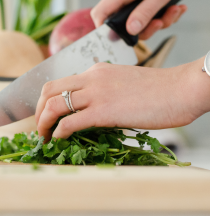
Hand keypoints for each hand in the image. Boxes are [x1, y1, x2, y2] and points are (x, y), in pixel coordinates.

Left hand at [35, 57, 208, 140]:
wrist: (181, 89)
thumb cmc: (158, 90)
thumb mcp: (122, 83)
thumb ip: (103, 92)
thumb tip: (89, 111)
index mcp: (95, 71)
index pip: (59, 82)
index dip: (46, 100)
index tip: (45, 115)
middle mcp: (91, 78)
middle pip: (48, 90)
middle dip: (37, 111)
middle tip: (39, 127)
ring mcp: (96, 93)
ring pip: (54, 105)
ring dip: (43, 123)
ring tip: (43, 137)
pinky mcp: (104, 111)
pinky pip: (70, 122)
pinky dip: (58, 132)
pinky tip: (59, 139)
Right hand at [90, 0, 186, 39]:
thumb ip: (144, 12)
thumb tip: (132, 31)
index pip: (100, 15)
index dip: (105, 30)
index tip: (119, 39)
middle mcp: (124, 1)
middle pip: (125, 25)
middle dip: (147, 28)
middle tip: (159, 22)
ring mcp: (136, 3)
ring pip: (142, 23)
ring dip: (161, 21)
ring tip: (174, 10)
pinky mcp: (148, 4)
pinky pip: (153, 17)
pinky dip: (166, 15)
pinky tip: (177, 7)